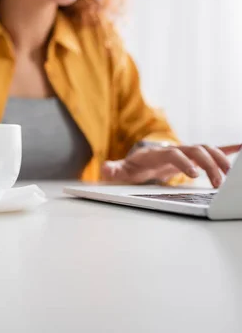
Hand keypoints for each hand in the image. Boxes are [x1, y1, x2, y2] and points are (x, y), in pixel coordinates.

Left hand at [101, 144, 241, 187]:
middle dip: (209, 165)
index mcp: (158, 153)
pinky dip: (228, 149)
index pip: (174, 154)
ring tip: (228, 179)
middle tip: (217, 183)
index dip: (184, 163)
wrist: (140, 160)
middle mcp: (174, 149)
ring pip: (207, 150)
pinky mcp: (193, 156)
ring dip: (220, 162)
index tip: (194, 175)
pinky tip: (241, 150)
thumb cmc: (132, 167)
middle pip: (196, 151)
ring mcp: (185, 151)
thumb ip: (113, 169)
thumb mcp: (120, 170)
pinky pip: (213, 150)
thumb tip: (105, 168)